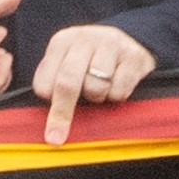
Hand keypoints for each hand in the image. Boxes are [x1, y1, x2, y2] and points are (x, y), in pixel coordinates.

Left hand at [26, 23, 154, 146]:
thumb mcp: (67, 61)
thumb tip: (48, 122)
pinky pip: (119, 90)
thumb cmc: (91, 60)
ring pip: (96, 88)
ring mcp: (110, 45)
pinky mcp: (134, 56)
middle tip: (55, 138)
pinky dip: (117, 95)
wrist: (131, 40)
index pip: (45, 80)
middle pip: (67, 82)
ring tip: (101, 88)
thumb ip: (54, 82)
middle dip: (61, 113)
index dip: (48, 100)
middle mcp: (84, 39)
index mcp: (61, 42)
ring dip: (98, 97)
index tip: (49, 120)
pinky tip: (119, 83)